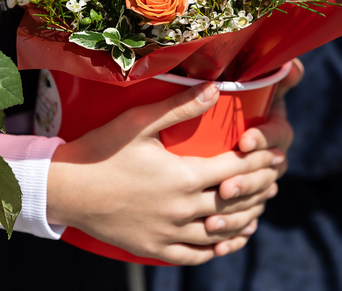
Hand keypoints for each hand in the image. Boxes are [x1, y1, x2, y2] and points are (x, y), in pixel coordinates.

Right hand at [47, 82, 285, 264]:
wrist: (66, 190)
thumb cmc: (102, 150)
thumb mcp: (140, 123)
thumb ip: (180, 106)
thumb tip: (216, 86)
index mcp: (183, 177)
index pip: (236, 169)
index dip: (259, 161)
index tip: (274, 153)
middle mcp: (182, 209)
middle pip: (235, 201)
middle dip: (259, 188)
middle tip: (275, 179)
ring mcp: (169, 233)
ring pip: (220, 231)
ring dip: (245, 219)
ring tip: (260, 208)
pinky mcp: (154, 248)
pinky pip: (195, 255)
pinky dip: (218, 248)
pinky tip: (228, 240)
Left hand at [203, 59, 302, 253]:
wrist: (212, 134)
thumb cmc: (231, 101)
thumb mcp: (242, 82)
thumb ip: (267, 72)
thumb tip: (294, 65)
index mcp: (274, 130)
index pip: (277, 136)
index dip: (264, 139)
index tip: (244, 141)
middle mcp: (271, 160)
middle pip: (266, 175)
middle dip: (247, 181)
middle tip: (224, 187)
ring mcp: (259, 185)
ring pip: (256, 203)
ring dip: (238, 212)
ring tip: (213, 219)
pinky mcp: (244, 205)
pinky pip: (244, 224)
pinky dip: (234, 235)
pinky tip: (218, 243)